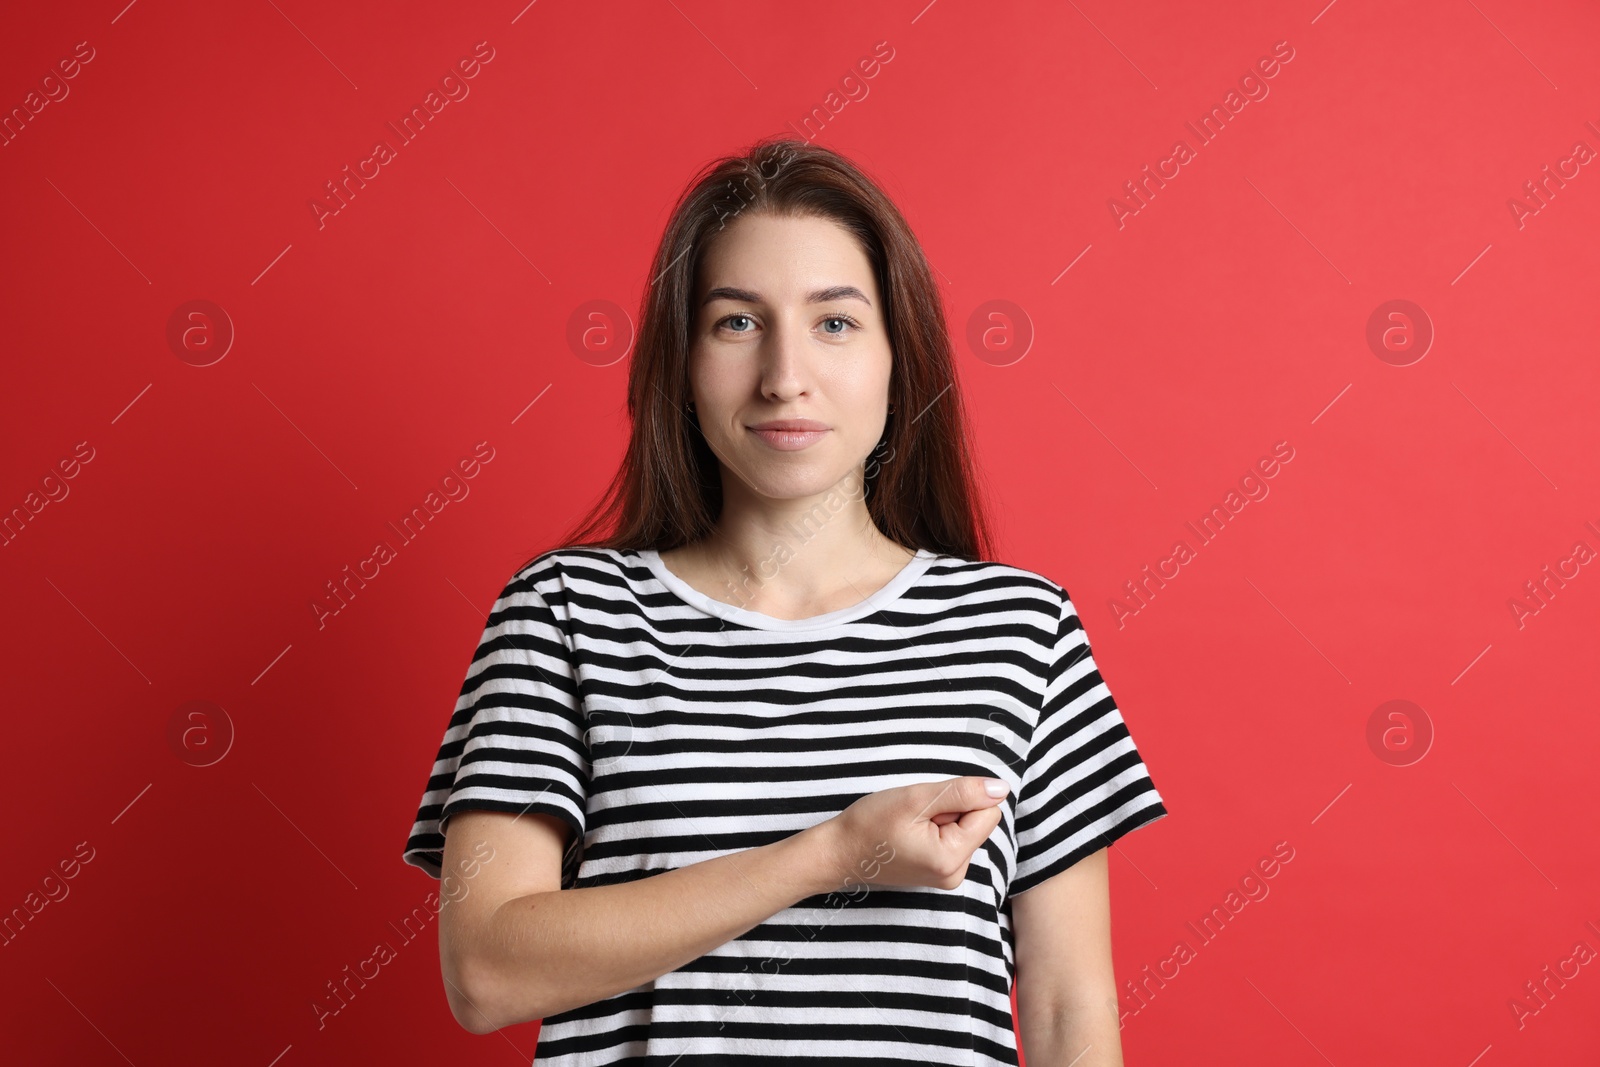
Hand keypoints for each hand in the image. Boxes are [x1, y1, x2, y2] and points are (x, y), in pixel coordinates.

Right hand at [822, 776, 1008, 891]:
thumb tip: (1001, 789)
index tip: (928, 808)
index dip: (960, 799)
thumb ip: (962, 792)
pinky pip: (953, 838)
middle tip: (915, 817)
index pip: (988, 813)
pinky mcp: (940, 872)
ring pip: (965, 828)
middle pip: (977, 822)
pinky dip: (935, 828)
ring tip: (910, 825)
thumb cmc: (870, 825)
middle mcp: (956, 874)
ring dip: (941, 818)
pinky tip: (911, 833)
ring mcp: (948, 875)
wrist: (839, 851)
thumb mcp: (916, 799)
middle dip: (950, 810)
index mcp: (952, 859)